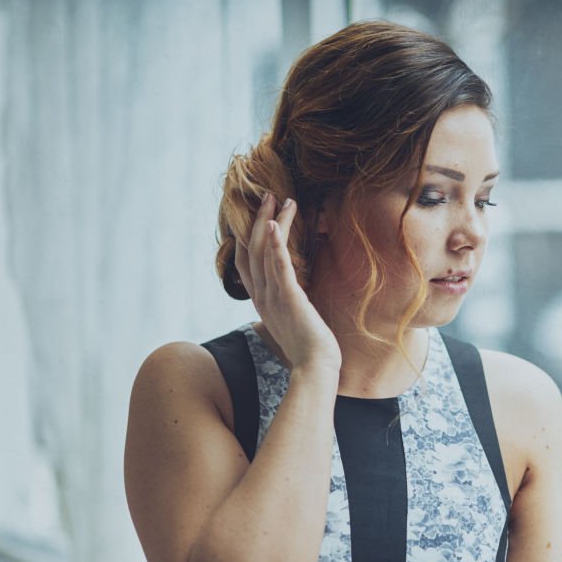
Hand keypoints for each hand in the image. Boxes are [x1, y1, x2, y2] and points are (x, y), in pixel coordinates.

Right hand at [234, 194, 341, 375]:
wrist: (316, 366)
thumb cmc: (308, 346)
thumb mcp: (291, 319)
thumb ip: (286, 303)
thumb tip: (291, 294)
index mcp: (261, 300)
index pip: (246, 262)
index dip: (247, 236)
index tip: (259, 214)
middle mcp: (262, 296)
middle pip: (251, 249)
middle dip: (257, 219)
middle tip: (268, 194)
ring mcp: (273, 296)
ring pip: (264, 251)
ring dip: (270, 221)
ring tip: (278, 198)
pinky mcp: (289, 298)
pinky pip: (279, 267)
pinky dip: (275, 244)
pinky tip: (276, 224)